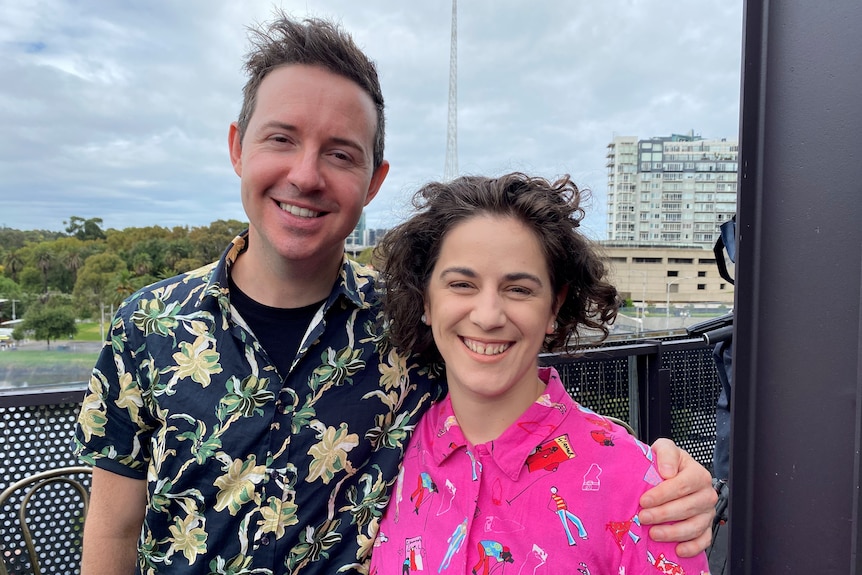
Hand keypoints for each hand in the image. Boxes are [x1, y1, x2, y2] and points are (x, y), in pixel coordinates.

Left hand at [638, 438, 716, 556]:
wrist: (668, 472)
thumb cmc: (666, 462)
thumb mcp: (664, 448)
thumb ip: (666, 454)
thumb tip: (667, 472)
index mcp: (698, 474)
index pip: (683, 485)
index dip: (663, 494)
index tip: (644, 500)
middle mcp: (707, 494)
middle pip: (688, 507)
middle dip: (663, 514)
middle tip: (643, 517)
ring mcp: (708, 512)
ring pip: (695, 526)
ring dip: (674, 533)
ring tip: (654, 533)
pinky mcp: (706, 527)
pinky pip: (704, 540)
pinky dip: (692, 547)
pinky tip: (678, 550)